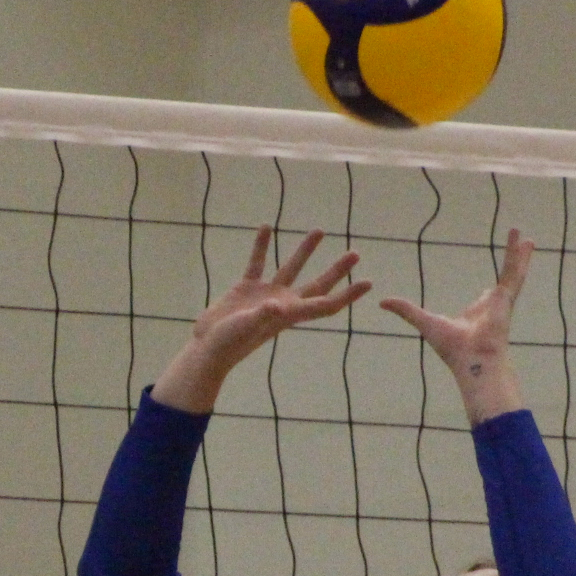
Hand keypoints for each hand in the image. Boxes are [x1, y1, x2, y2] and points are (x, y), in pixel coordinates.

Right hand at [152, 226, 369, 413]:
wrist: (208, 347)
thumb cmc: (229, 343)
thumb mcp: (247, 328)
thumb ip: (262, 316)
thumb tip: (275, 305)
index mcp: (290, 314)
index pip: (326, 304)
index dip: (348, 295)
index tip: (368, 283)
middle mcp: (283, 303)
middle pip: (317, 284)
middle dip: (337, 270)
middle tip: (355, 253)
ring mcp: (265, 294)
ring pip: (291, 267)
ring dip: (305, 250)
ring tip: (319, 231)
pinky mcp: (246, 288)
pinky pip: (258, 262)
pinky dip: (262, 246)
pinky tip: (266, 228)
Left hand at [381, 228, 533, 423]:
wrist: (472, 361)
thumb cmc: (453, 350)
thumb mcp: (425, 322)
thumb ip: (406, 310)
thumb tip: (382, 302)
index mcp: (477, 315)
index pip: (483, 301)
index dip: (486, 296)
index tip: (487, 292)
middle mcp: (493, 308)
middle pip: (503, 282)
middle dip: (510, 267)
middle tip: (518, 253)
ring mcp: (503, 302)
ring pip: (513, 273)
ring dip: (519, 255)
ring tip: (528, 238)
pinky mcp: (507, 297)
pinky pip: (514, 272)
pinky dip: (519, 257)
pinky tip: (526, 242)